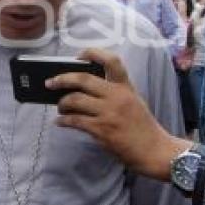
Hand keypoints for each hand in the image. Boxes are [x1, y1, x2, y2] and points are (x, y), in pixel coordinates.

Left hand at [48, 48, 188, 179]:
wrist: (154, 150)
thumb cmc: (141, 126)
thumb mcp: (133, 101)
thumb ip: (113, 92)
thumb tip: (80, 88)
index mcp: (125, 87)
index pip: (112, 61)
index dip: (93, 53)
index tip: (78, 56)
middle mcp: (117, 97)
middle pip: (83, 79)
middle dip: (62, 79)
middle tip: (50, 82)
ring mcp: (109, 113)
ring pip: (75, 100)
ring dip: (62, 103)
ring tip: (59, 107)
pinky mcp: (102, 130)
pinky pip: (75, 121)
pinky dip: (63, 120)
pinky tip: (60, 122)